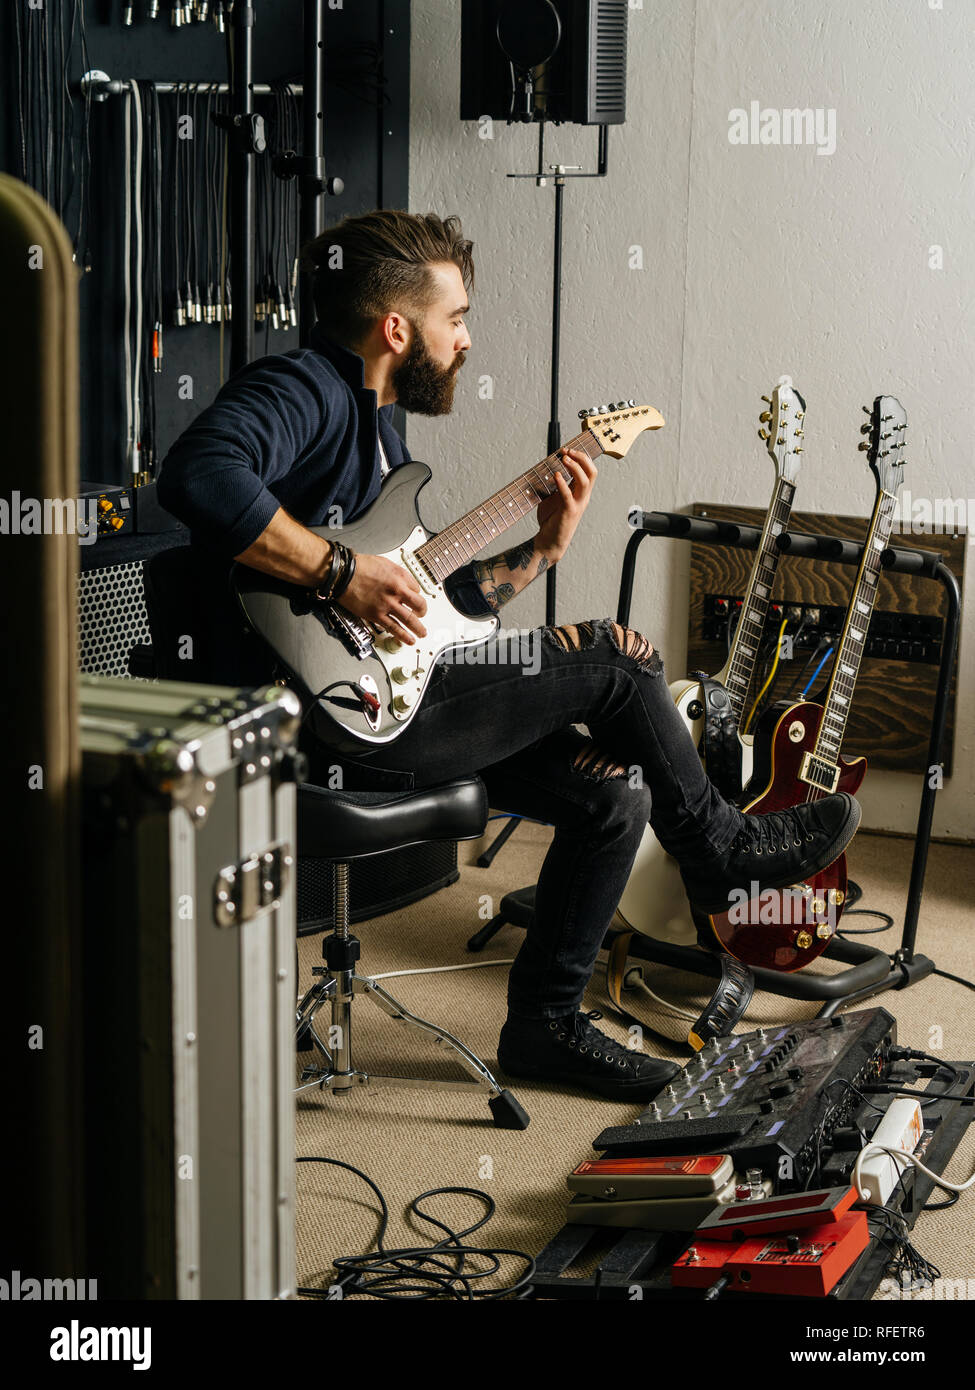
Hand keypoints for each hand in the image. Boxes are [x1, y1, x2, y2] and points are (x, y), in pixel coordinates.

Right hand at [338, 553, 427, 643]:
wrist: (343, 574)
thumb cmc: (359, 566)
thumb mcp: (385, 563)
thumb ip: (396, 573)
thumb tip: (402, 581)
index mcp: (400, 576)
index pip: (417, 589)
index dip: (415, 595)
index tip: (413, 599)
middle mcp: (397, 591)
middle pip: (419, 605)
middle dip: (422, 612)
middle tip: (422, 615)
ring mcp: (387, 604)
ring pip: (410, 619)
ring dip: (418, 628)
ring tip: (421, 633)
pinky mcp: (377, 615)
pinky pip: (394, 628)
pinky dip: (403, 636)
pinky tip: (409, 640)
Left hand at [535, 447, 597, 561]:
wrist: (549, 541)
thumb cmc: (551, 520)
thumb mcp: (552, 497)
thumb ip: (553, 484)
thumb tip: (546, 467)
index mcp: (581, 493)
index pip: (589, 471)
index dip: (580, 458)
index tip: (566, 450)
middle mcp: (583, 498)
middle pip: (592, 473)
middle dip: (582, 458)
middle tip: (568, 451)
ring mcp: (577, 505)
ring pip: (584, 482)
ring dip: (575, 467)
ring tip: (564, 459)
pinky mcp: (569, 512)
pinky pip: (568, 495)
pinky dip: (562, 483)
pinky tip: (555, 475)